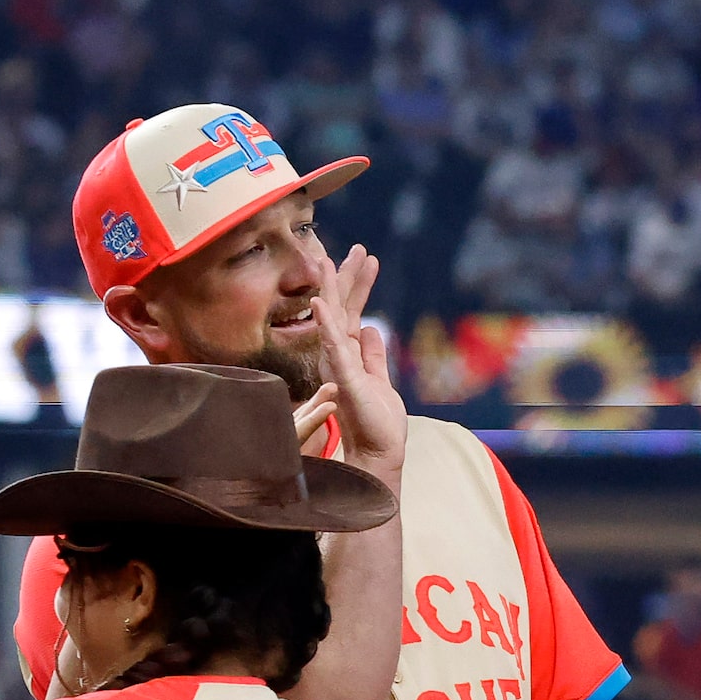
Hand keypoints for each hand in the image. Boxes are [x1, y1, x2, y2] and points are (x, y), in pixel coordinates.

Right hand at [305, 244, 404, 481]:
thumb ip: (374, 355)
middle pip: (341, 308)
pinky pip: (332, 346)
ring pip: (331, 319)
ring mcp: (337, 365)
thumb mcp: (379, 379)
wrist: (377, 452)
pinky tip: (321, 302)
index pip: (352, 312)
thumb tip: (373, 331)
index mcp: (348, 354)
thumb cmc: (376, 421)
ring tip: (325, 259)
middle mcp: (338, 356)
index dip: (358, 285)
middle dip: (346, 276)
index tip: (368, 259)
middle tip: (355, 246)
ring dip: (329, 288)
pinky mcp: (342, 378)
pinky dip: (327, 323)